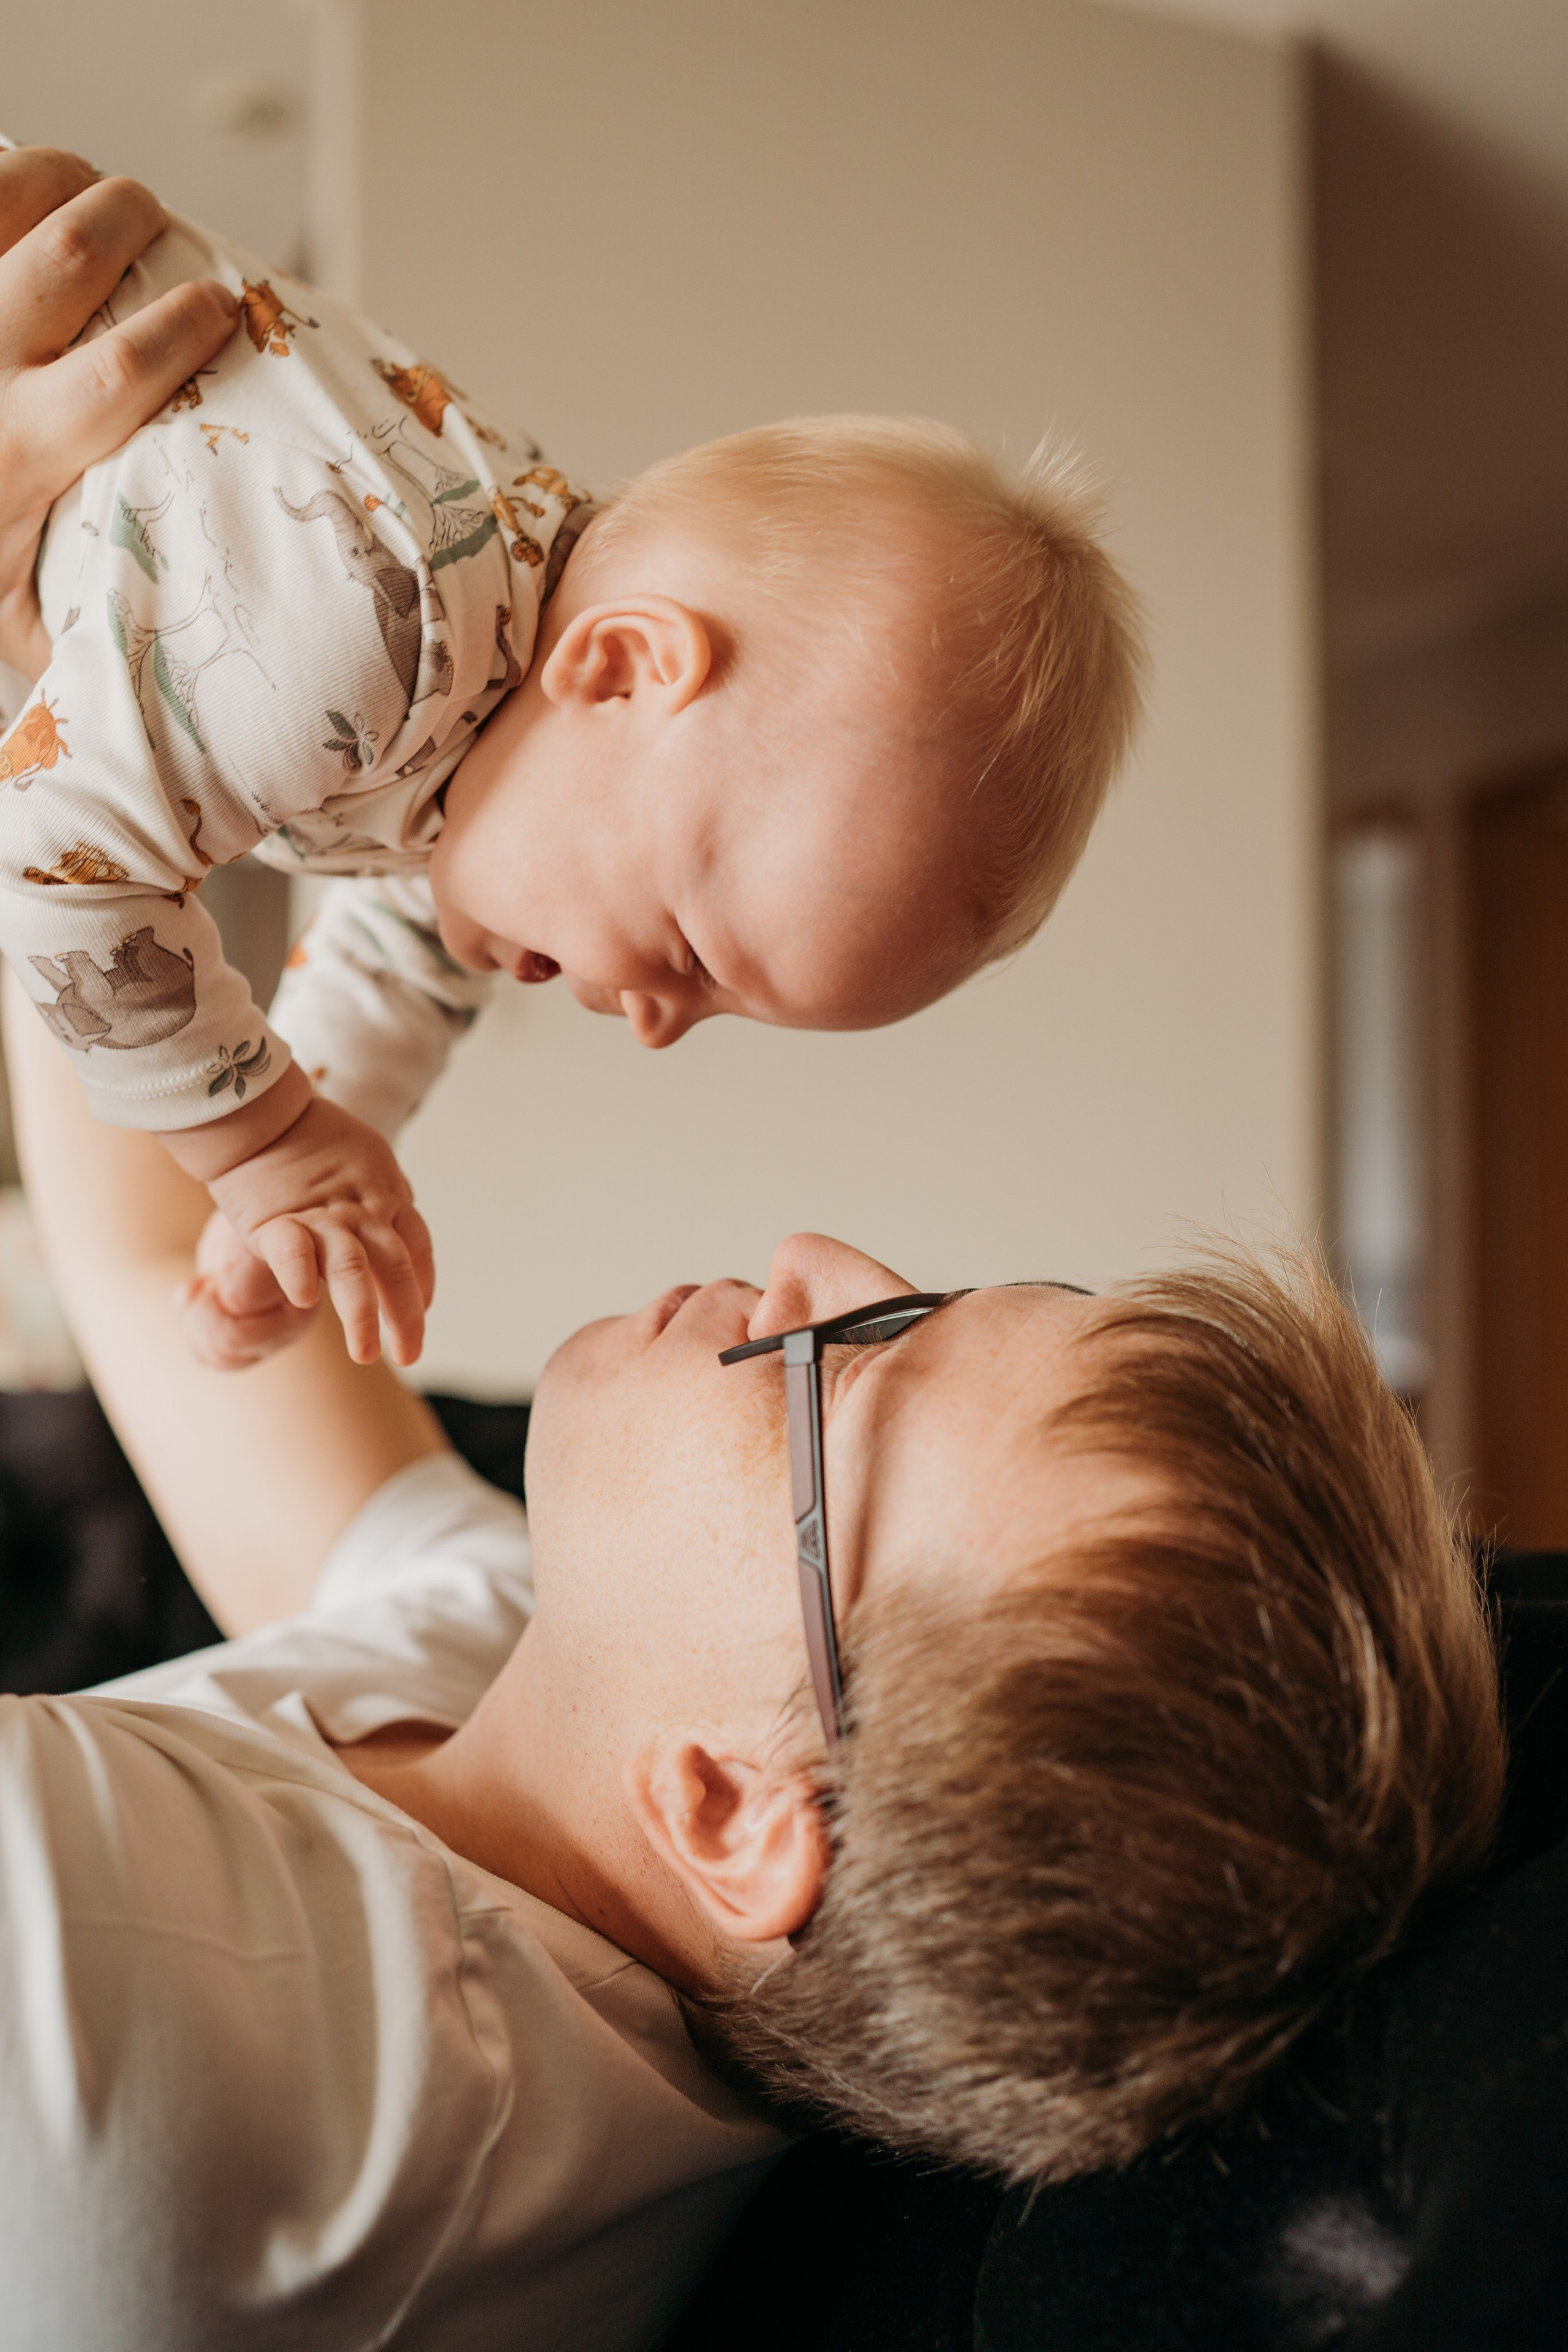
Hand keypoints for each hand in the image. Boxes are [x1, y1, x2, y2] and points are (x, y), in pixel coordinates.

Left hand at [0, 146, 238, 678]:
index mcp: (19, 449)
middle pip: (70, 254)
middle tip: (155, 218)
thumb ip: (89, 624)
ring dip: (59, 177)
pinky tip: (19, 193)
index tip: (223, 303)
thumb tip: (187, 658)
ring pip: (6, 196)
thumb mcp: (10, 614)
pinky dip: (2, 182)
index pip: (125, 369)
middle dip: (129, 216)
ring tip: (86, 187)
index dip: (189, 325)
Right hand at [203, 1095, 435, 1367]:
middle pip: (396, 1269)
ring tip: (367, 1355)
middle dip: (406, 1318)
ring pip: (354, 1270)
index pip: (417, 1247)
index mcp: (385, 1195)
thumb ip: (380, 1193)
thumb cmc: (307, 1133)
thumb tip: (397, 1218)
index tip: (423, 1310)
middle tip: (409, 1355)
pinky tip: (307, 1303)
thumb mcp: (363, 1157)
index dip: (423, 1284)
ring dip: (363, 1316)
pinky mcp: (277, 1222)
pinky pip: (295, 1253)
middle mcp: (361, 1210)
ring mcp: (321, 1217)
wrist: (260, 1110)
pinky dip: (303, 1277)